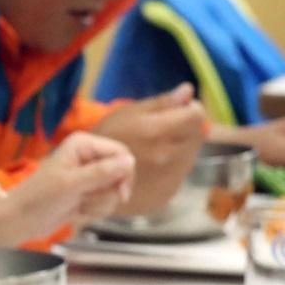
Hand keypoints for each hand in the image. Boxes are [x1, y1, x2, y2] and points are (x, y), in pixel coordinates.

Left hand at [6, 131, 135, 238]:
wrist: (21, 221)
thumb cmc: (39, 198)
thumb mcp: (71, 184)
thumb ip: (101, 172)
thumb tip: (130, 160)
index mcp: (83, 144)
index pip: (121, 153)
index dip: (124, 173)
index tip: (120, 191)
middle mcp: (88, 156)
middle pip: (122, 173)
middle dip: (107, 191)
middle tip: (87, 198)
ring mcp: (89, 176)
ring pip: (115, 191)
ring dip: (98, 203)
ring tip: (77, 204)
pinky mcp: (88, 193)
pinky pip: (106, 202)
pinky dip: (94, 210)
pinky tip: (77, 211)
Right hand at [91, 83, 207, 210]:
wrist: (87, 178)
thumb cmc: (105, 138)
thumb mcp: (126, 114)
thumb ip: (161, 103)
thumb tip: (189, 91)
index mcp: (155, 132)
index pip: (197, 116)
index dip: (190, 109)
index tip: (178, 110)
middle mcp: (167, 156)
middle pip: (197, 134)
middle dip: (186, 128)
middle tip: (163, 129)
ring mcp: (169, 178)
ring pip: (191, 153)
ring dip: (181, 146)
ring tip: (156, 148)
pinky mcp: (168, 192)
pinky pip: (182, 172)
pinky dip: (173, 166)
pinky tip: (153, 166)